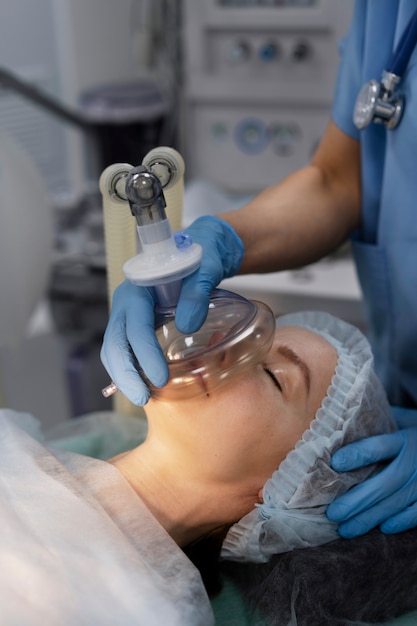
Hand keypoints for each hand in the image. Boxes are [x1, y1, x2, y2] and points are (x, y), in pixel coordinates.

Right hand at [100, 216, 243, 404]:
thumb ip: (197, 291)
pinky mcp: (138, 327)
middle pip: (114, 343)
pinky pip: (127, 352)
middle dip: (125, 374)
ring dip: (125, 376)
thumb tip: (188, 324)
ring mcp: (130, 317)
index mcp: (139, 288)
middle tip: (143, 399)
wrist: (199, 252)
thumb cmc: (201, 257)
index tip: (160, 378)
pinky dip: (132, 371)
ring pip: (115, 350)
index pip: (135, 325)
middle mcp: (128, 304)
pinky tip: (146, 389)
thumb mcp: (205, 266)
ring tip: (143, 399)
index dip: (144, 353)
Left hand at [327, 407, 416, 537]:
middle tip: (333, 513)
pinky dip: (401, 521)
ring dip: (370, 518)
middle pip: (384, 483)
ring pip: (396, 502)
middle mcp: (414, 461)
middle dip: (357, 500)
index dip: (357, 455)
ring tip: (344, 529)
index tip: (334, 463)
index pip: (378, 447)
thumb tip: (341, 415)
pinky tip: (383, 528)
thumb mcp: (403, 419)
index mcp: (405, 439)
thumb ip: (378, 420)